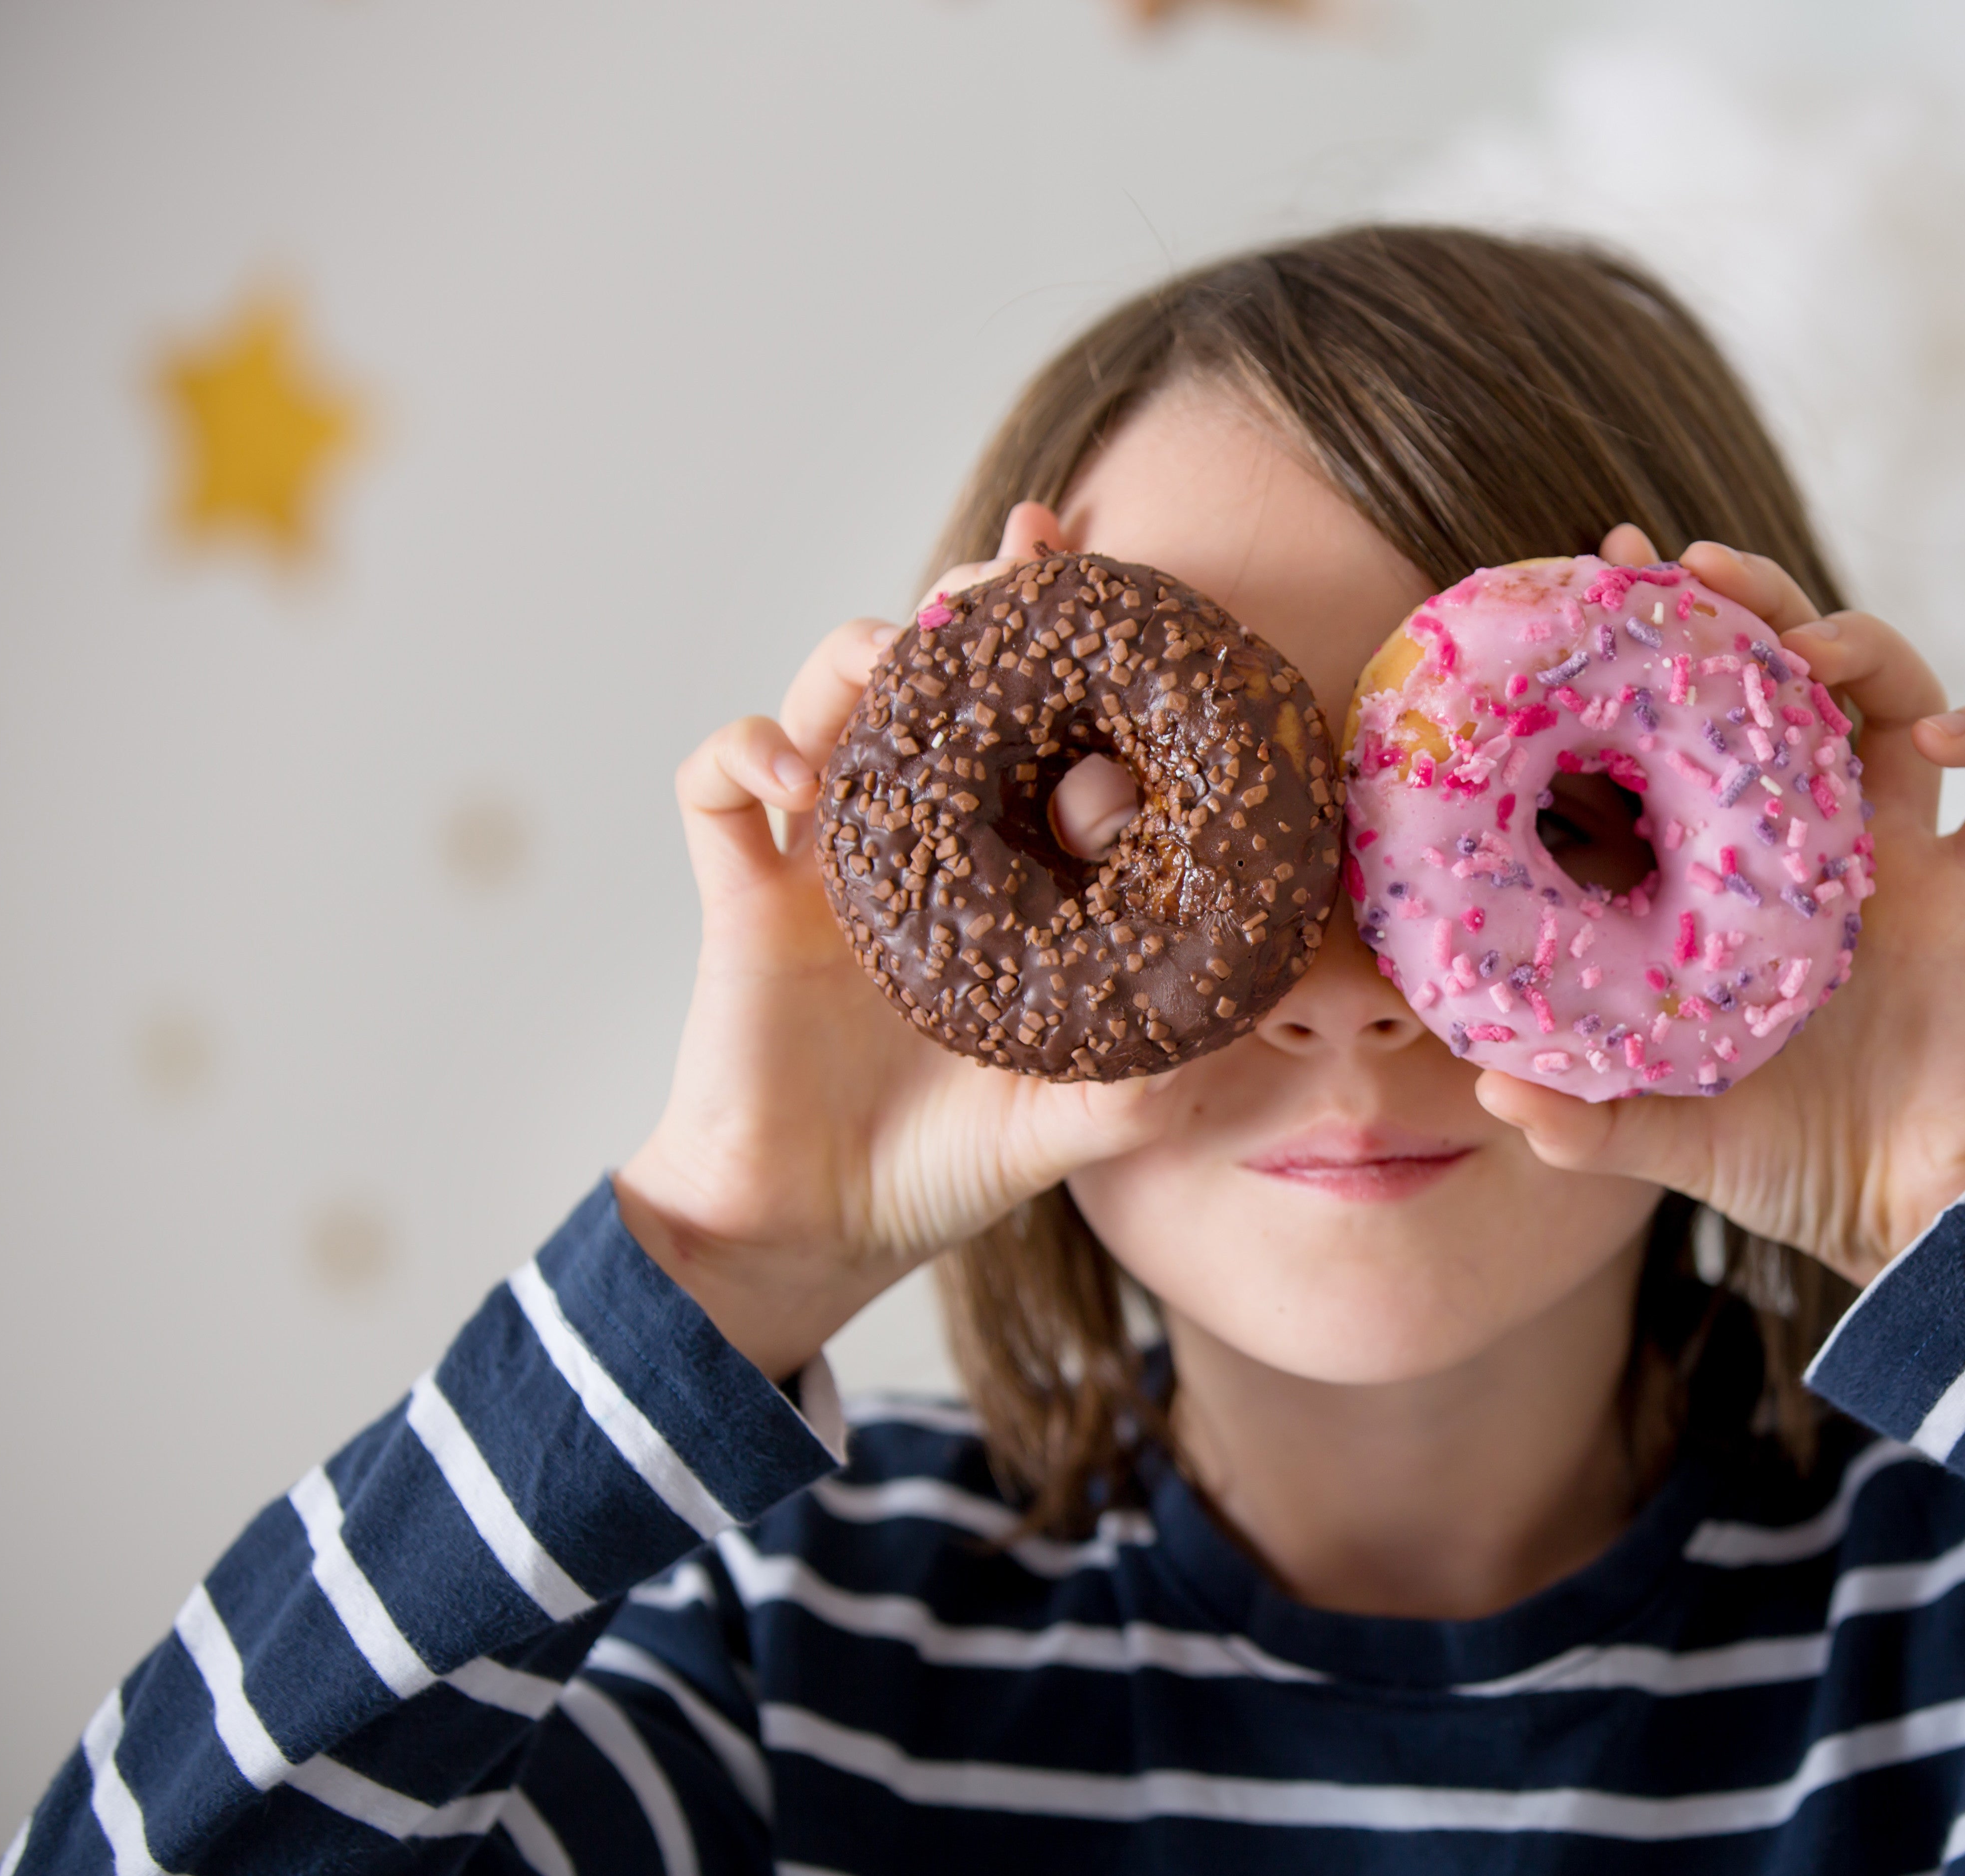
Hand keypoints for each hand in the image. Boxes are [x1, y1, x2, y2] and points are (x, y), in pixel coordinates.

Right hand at [616, 504, 1191, 1377]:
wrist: (814, 1231)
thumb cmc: (940, 1166)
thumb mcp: (1069, 1121)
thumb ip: (1149, 1083)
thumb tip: (1249, 1032)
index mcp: (991, 874)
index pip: (1034, 731)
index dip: (1071, 660)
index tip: (1125, 598)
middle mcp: (910, 845)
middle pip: (930, 677)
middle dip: (975, 600)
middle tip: (1025, 555)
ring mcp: (819, 859)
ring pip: (824, 696)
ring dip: (862, 650)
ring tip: (906, 649)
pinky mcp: (741, 896)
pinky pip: (714, 782)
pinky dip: (745, 748)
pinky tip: (799, 772)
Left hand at [1473, 526, 1964, 1283]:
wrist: (1916, 1223)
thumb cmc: (1794, 1165)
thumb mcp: (1668, 1137)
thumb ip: (1583, 1115)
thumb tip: (1487, 1086)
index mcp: (1736, 879)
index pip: (1684, 737)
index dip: (1648, 661)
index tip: (1595, 585)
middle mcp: (1818, 846)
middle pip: (1797, 682)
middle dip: (1754, 607)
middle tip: (1694, 564)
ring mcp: (1907, 859)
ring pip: (1904, 699)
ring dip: (1865, 644)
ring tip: (1813, 643)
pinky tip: (1948, 733)